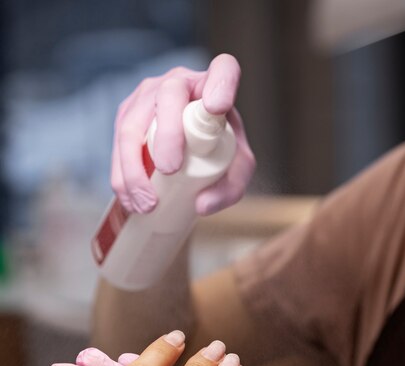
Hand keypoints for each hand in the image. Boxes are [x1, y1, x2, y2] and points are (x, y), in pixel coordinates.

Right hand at [112, 53, 254, 214]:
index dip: (221, 83)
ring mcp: (147, 97)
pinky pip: (117, 144)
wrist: (190, 152)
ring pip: (133, 124)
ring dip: (134, 167)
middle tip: (170, 170)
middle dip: (166, 133)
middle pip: (169, 95)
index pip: (224, 70)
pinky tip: (130, 201)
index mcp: (213, 86)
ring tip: (148, 204)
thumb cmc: (218, 152)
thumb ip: (230, 188)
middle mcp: (179, 83)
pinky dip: (121, 176)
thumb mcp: (236, 171)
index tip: (218, 107)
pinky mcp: (126, 117)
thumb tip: (202, 204)